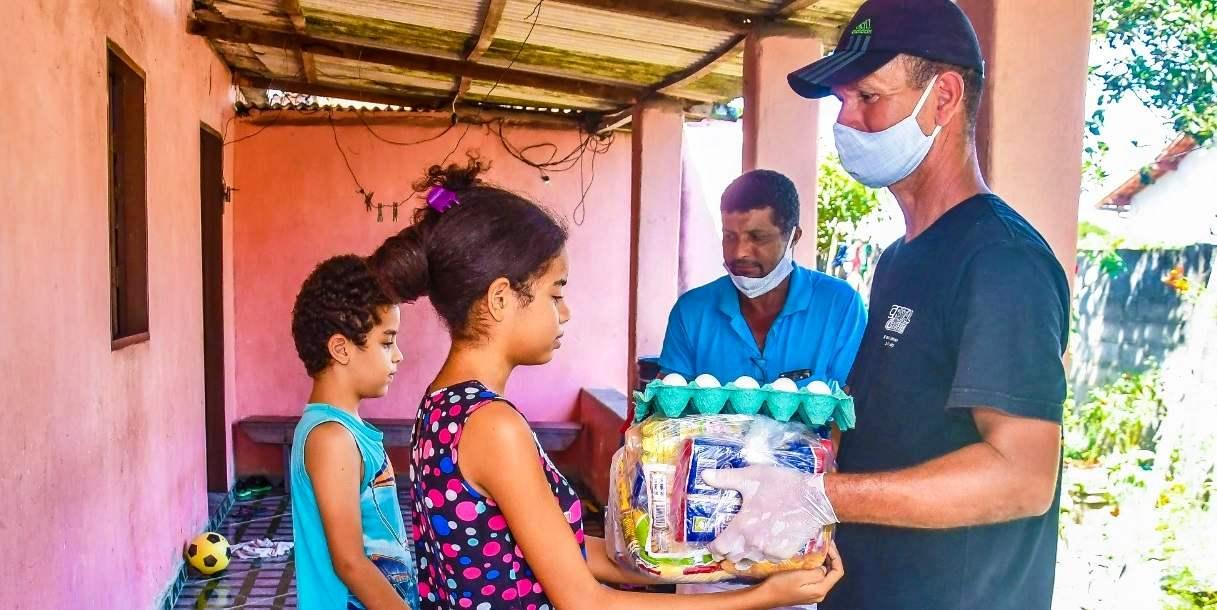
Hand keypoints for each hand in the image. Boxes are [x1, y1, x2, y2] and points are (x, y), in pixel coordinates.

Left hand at [702, 466, 837, 563]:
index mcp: (743, 526)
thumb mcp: (752, 477)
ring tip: (747, 542)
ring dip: (746, 553)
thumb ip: (726, 478)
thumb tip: (705, 475)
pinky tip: (766, 542)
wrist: (814, 499)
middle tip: (728, 543)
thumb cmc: (782, 486)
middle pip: (733, 557)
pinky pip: (769, 559)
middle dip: (728, 551)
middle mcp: (754, 543)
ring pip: (751, 559)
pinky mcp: (785, 553)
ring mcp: (770, 551)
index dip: (714, 547)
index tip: (713, 543)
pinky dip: (765, 553)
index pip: (720, 548)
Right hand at [759, 541, 843, 606]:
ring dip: (824, 561)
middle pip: (832, 573)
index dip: (836, 556)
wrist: (766, 595)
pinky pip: (816, 577)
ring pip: (825, 575)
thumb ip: (817, 572)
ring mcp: (813, 593)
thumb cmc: (781, 585)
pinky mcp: (806, 591)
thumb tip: (824, 567)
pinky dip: (816, 566)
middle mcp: (820, 593)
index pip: (838, 572)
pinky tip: (810, 559)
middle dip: (831, 557)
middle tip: (824, 543)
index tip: (828, 544)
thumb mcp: (800, 576)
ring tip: (818, 548)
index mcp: (821, 589)